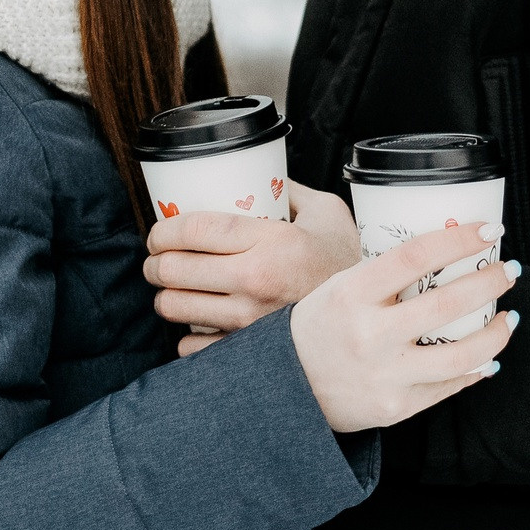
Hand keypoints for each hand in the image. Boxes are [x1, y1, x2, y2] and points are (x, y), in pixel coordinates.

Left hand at [145, 183, 360, 357]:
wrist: (374, 316)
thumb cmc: (346, 262)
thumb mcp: (326, 212)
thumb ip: (289, 191)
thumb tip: (261, 178)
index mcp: (271, 242)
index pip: (196, 229)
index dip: (165, 228)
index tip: (159, 230)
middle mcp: (255, 281)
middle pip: (175, 268)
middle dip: (155, 262)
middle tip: (158, 258)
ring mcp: (249, 321)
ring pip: (175, 307)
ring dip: (164, 295)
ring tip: (171, 288)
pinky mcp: (247, 351)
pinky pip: (192, 347)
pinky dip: (187, 335)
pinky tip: (195, 322)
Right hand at [288, 222, 519, 432]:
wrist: (290, 386)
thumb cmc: (323, 326)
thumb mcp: (341, 287)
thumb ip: (386, 273)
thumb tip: (449, 250)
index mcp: (352, 294)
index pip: (416, 256)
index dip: (460, 240)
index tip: (489, 230)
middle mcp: (369, 334)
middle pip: (447, 303)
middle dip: (489, 282)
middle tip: (508, 271)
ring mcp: (385, 375)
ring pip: (462, 355)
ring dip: (496, 333)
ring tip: (507, 317)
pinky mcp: (396, 407)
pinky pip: (449, 386)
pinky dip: (476, 367)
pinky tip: (487, 354)